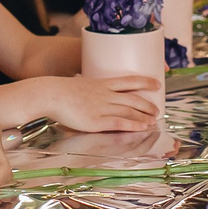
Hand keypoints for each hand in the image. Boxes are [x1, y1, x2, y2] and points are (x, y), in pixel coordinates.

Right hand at [38, 73, 160, 132]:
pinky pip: (119, 122)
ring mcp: (101, 107)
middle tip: (157, 110)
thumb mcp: (80, 84)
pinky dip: (133, 125)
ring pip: (129, 111)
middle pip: (133, 98)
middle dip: (147, 104)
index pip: (129, 80)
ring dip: (144, 116)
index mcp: (102, 83)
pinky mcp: (96, 121)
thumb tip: (95, 91)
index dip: (145, 81)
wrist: (50, 94)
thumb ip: (92, 89)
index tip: (157, 83)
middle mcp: (105, 94)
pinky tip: (143, 127)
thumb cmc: (61, 91)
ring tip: (153, 120)